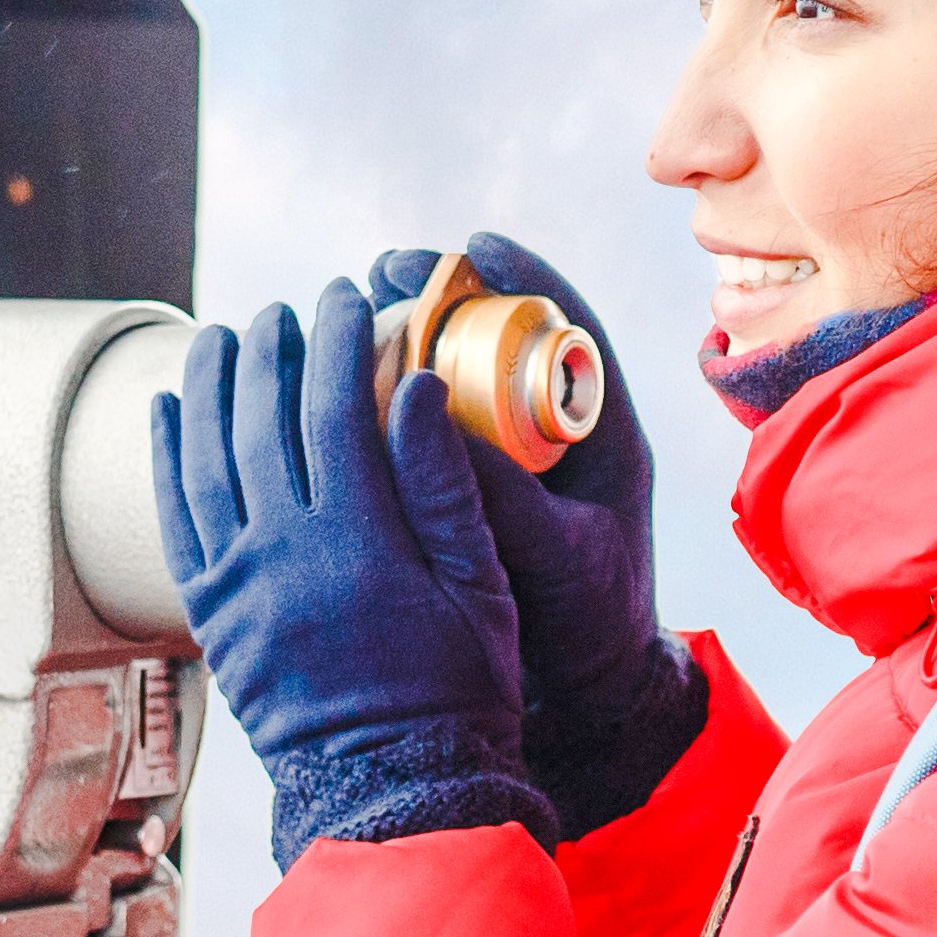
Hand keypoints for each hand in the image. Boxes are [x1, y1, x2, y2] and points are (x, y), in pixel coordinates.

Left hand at [149, 275, 556, 866]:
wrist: (395, 792)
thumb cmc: (458, 691)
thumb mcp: (481, 587)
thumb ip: (445, 484)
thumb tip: (413, 385)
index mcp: (359, 540)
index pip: (334, 407)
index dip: (336, 341)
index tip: (343, 300)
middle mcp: (284, 554)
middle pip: (261, 420)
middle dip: (270, 350)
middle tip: (282, 312)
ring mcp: (238, 586)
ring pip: (206, 459)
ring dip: (208, 388)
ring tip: (220, 340)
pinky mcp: (211, 616)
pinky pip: (174, 520)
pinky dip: (166, 457)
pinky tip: (168, 411)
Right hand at [365, 234, 709, 838]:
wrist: (584, 692)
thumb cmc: (589, 627)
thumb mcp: (552, 561)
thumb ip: (504, 501)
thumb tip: (434, 427)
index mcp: (603, 438)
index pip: (572, 330)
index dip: (525, 278)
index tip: (476, 244)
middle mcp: (558, 439)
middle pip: (504, 339)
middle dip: (446, 295)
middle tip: (388, 267)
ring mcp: (514, 464)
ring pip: (463, 380)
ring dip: (409, 339)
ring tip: (350, 306)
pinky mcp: (474, 491)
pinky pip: (432, 429)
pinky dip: (388, 401)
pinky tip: (333, 382)